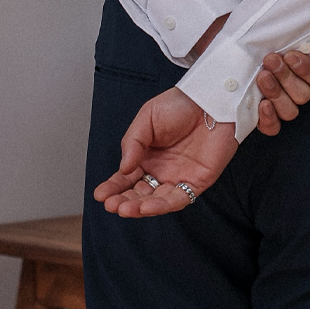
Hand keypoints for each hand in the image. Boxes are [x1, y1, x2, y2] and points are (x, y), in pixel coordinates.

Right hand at [95, 50, 309, 215]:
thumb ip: (133, 143)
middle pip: (139, 192)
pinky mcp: (195, 183)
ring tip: (124, 209)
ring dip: (139, 207)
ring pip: (156, 200)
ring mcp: (177, 178)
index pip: (126, 177)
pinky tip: (146, 207)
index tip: (100, 195)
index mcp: (146, 156)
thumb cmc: (179, 105)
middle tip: (111, 205)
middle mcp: (160, 170)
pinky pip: (177, 199)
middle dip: (123, 200)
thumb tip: (123, 169)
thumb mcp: (147, 118)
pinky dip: (161, 205)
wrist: (209, 99)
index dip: (113, 187)